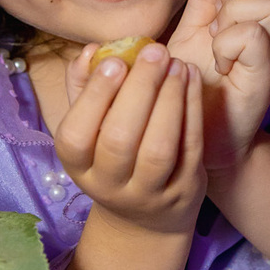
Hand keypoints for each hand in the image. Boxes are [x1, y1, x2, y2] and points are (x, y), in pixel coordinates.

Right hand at [58, 42, 204, 234]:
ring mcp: (149, 192)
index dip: (95, 97)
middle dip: (139, 90)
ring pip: (158, 148)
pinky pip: (189, 148)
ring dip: (169, 99)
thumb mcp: (91, 130)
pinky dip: (192, 109)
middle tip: (154, 51)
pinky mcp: (184, 189)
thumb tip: (91, 51)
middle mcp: (109, 185)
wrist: (145, 218)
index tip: (115, 60)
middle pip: (119, 140)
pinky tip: (191, 78)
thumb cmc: (113, 158)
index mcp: (78, 167)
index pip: (76, 136)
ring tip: (176, 63)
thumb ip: (85, 88)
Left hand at [167, 0, 269, 170]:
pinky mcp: (264, 77)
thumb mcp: (190, 37)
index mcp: (250, 17)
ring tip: (219, 42)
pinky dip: (230, 43)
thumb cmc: (192, 90)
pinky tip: (220, 63)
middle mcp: (268, 31)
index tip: (209, 0)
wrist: (200, 142)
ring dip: (236, 15)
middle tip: (216, 24)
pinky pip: (255, 36)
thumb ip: (201, 3)